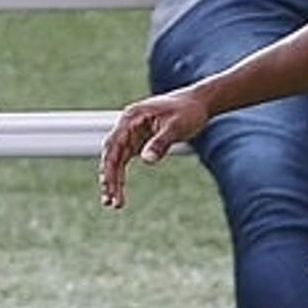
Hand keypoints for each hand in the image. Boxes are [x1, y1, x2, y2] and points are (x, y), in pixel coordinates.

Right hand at [97, 89, 209, 208]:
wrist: (198, 103)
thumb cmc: (188, 112)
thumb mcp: (176, 127)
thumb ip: (160, 143)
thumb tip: (146, 160)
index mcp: (131, 118)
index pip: (114, 146)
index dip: (110, 168)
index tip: (110, 187)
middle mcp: (127, 125)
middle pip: (111, 155)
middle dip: (109, 179)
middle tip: (111, 203)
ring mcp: (131, 134)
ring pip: (115, 160)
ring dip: (112, 180)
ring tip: (113, 204)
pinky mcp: (138, 141)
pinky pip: (124, 161)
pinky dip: (120, 176)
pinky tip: (118, 192)